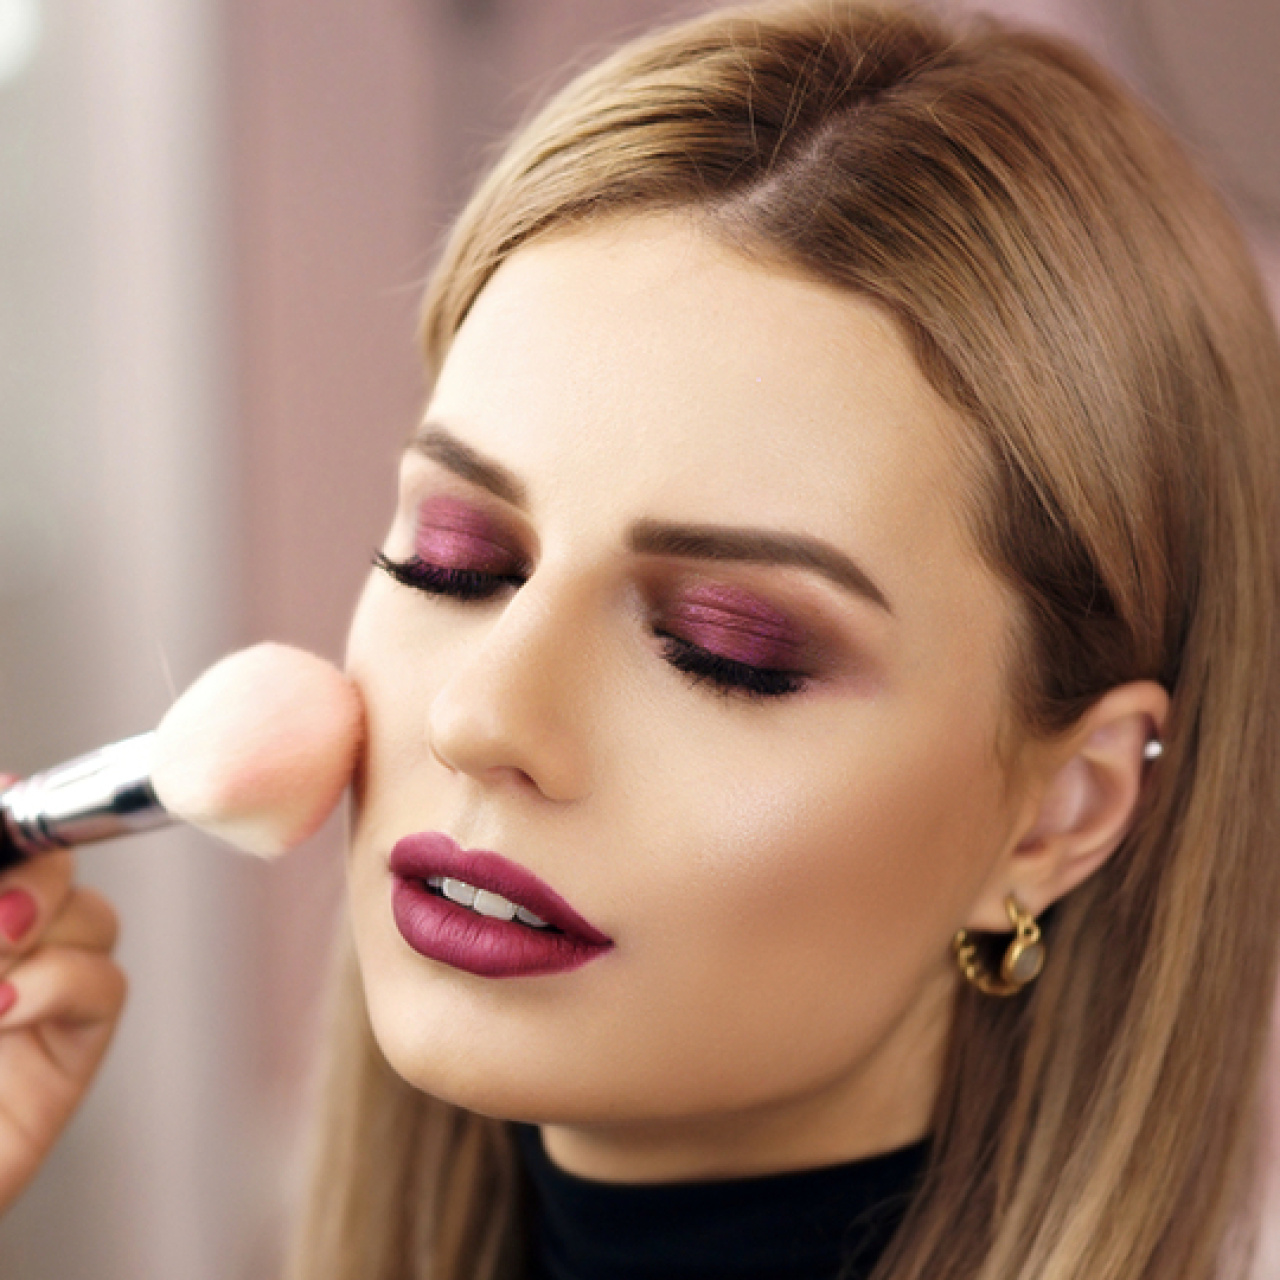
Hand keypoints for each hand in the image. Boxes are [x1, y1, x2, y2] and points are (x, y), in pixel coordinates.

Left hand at [0, 775, 125, 1211]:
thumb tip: (5, 799)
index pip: (7, 834)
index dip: (12, 809)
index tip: (6, 800)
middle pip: (54, 860)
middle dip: (31, 868)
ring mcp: (30, 994)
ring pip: (91, 915)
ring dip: (45, 925)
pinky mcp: (65, 1051)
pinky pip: (104, 983)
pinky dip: (59, 982)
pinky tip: (4, 1007)